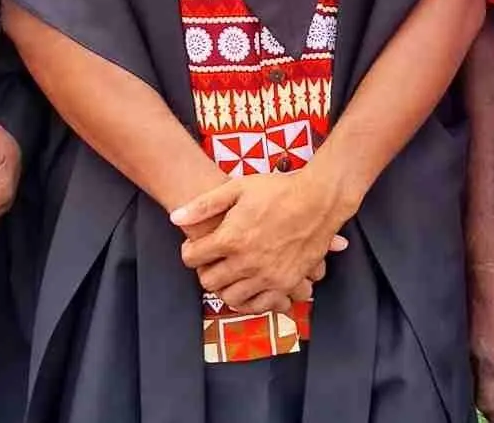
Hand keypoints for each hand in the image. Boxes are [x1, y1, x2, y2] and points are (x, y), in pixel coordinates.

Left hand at [171, 171, 351, 314]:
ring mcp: (267, 276)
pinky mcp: (286, 284)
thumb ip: (204, 204)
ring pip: (231, 298)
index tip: (196, 247)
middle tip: (213, 260)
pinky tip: (249, 287)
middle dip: (206, 270)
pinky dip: (250, 300)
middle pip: (208, 282)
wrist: (319, 199)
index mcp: (231, 238)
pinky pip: (259, 305)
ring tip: (231, 272)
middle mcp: (246, 262)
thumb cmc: (278, 190)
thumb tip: (175, 217)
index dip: (190, 251)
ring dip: (226, 287)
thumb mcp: (238, 188)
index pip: (192, 258)